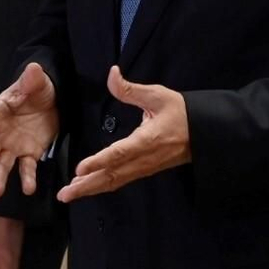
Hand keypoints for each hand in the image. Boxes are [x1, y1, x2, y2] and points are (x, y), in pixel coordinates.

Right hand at [0, 62, 58, 198]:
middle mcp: (0, 132)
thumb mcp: (37, 82)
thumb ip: (32, 79)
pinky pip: (26, 168)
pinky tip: (29, 188)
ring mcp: (13, 146)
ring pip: (2, 164)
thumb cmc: (37, 90)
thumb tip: (33, 68)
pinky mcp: (28, 154)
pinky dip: (27, 178)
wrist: (53, 102)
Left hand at [58, 66, 189, 202]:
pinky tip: (88, 186)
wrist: (203, 133)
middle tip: (64, 194)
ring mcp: (144, 168)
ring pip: (115, 181)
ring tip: (69, 194)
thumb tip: (112, 74)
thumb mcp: (157, 95)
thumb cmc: (180, 112)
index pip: (119, 153)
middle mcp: (144, 159)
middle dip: (87, 185)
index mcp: (147, 140)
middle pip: (112, 175)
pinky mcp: (144, 171)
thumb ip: (131, 89)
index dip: (99, 161)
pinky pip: (120, 181)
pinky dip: (102, 185)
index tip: (80, 168)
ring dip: (91, 188)